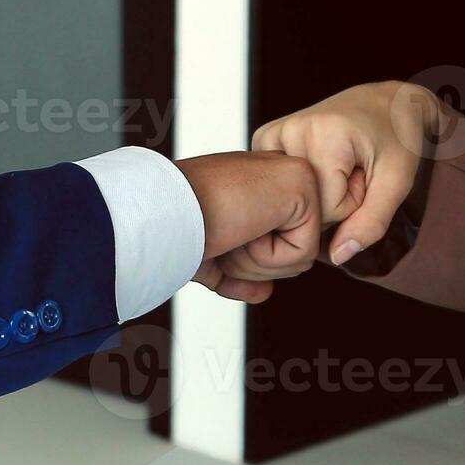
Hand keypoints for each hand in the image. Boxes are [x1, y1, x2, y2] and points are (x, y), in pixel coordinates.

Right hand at [179, 151, 325, 303]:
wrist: (160, 214)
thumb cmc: (173, 229)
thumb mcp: (209, 256)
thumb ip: (238, 273)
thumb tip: (264, 292)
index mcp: (257, 182)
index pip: (276, 241)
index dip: (246, 258)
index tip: (217, 237)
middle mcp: (279, 173)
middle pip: (293, 253)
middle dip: (254, 264)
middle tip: (223, 237)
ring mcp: (295, 175)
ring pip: (300, 258)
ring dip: (257, 261)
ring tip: (230, 230)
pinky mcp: (303, 186)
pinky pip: (303, 253)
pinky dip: (267, 255)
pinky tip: (243, 227)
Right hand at [252, 81, 445, 267]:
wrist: (388, 102)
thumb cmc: (398, 137)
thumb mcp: (397, 181)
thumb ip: (371, 222)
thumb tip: (338, 256)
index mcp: (322, 133)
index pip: (324, 209)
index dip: (351, 204)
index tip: (364, 177)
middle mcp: (290, 129)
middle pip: (303, 205)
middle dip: (332, 200)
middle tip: (353, 170)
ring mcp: (272, 134)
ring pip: (290, 198)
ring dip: (319, 192)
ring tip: (339, 164)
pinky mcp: (265, 139)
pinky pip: (281, 186)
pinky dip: (303, 184)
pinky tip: (319, 164)